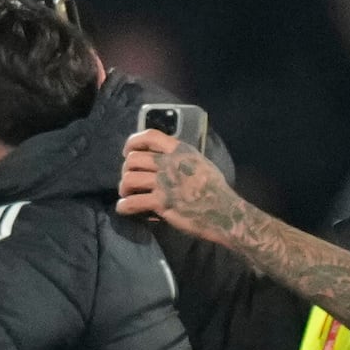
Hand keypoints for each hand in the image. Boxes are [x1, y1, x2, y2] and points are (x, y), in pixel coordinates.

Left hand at [116, 122, 245, 237]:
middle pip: (133, 159)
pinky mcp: (162, 203)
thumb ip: (181, 158)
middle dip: (126, 170)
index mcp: (180, 151)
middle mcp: (170, 163)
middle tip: (130, 181)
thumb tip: (163, 157)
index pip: (150, 136)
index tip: (127, 152)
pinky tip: (126, 208)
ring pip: (129, 179)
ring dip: (124, 188)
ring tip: (128, 195)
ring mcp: (165, 183)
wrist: (225, 213)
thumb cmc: (215, 190)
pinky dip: (124, 206)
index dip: (133, 142)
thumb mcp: (201, 163)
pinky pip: (132, 202)